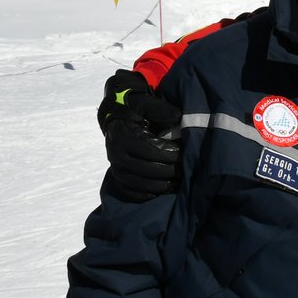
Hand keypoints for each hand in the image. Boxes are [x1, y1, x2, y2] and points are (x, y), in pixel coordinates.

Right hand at [98, 70, 182, 200]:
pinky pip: (128, 191)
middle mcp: (115, 152)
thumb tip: (178, 117)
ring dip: (157, 185)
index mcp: (122, 134)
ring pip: (136, 182)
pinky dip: (143, 195)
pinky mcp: (116, 175)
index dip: (164, 153)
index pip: (145, 149)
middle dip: (165, 171)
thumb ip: (161, 109)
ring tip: (175, 183)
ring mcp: (115, 165)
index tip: (180, 153)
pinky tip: (159, 193)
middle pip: (143, 168)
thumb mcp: (147, 103)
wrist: (117, 114)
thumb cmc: (135, 108)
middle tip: (182, 170)